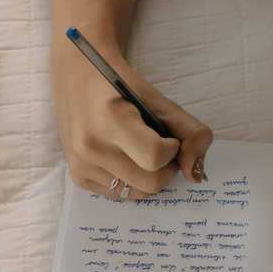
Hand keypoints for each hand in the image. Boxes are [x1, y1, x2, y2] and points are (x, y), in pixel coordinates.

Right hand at [50, 32, 212, 199]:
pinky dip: (132, 180)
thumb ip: (191, 134)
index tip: (168, 136)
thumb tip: (195, 175)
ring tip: (139, 149)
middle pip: (151, 183)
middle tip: (159, 145)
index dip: (172, 149)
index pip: (155, 157)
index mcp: (110, 119)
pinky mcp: (77, 176)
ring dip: (149, 175)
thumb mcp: (161, 102)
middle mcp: (89, 146)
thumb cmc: (123, 87)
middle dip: (166, 167)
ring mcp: (80, 164)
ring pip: (138, 193)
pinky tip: (123, 156)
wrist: (79, 76)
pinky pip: (121, 194)